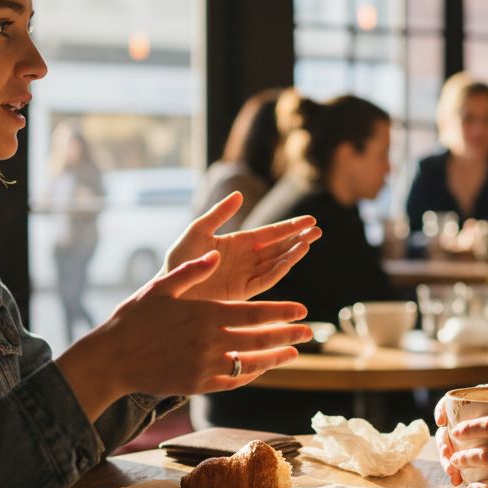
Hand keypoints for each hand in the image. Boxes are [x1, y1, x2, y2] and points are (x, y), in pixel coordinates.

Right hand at [56, 251, 312, 418]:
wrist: (112, 359)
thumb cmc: (134, 318)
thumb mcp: (162, 286)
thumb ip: (192, 271)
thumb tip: (214, 254)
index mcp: (207, 313)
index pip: (256, 312)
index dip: (282, 312)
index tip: (302, 311)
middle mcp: (212, 340)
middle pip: (261, 338)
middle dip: (289, 335)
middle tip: (310, 333)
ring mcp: (206, 365)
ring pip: (252, 363)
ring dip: (276, 358)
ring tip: (294, 354)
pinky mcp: (198, 384)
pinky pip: (233, 381)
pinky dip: (250, 375)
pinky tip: (261, 370)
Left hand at [165, 192, 320, 301]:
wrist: (169, 288)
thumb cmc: (179, 259)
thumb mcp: (198, 231)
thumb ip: (218, 214)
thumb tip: (240, 194)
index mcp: (239, 242)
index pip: (270, 233)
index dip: (290, 226)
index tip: (310, 219)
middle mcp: (246, 259)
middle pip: (279, 247)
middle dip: (299, 239)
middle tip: (318, 230)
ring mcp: (246, 276)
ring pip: (276, 263)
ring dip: (293, 253)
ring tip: (309, 242)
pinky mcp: (242, 292)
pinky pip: (265, 280)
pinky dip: (280, 270)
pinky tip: (291, 259)